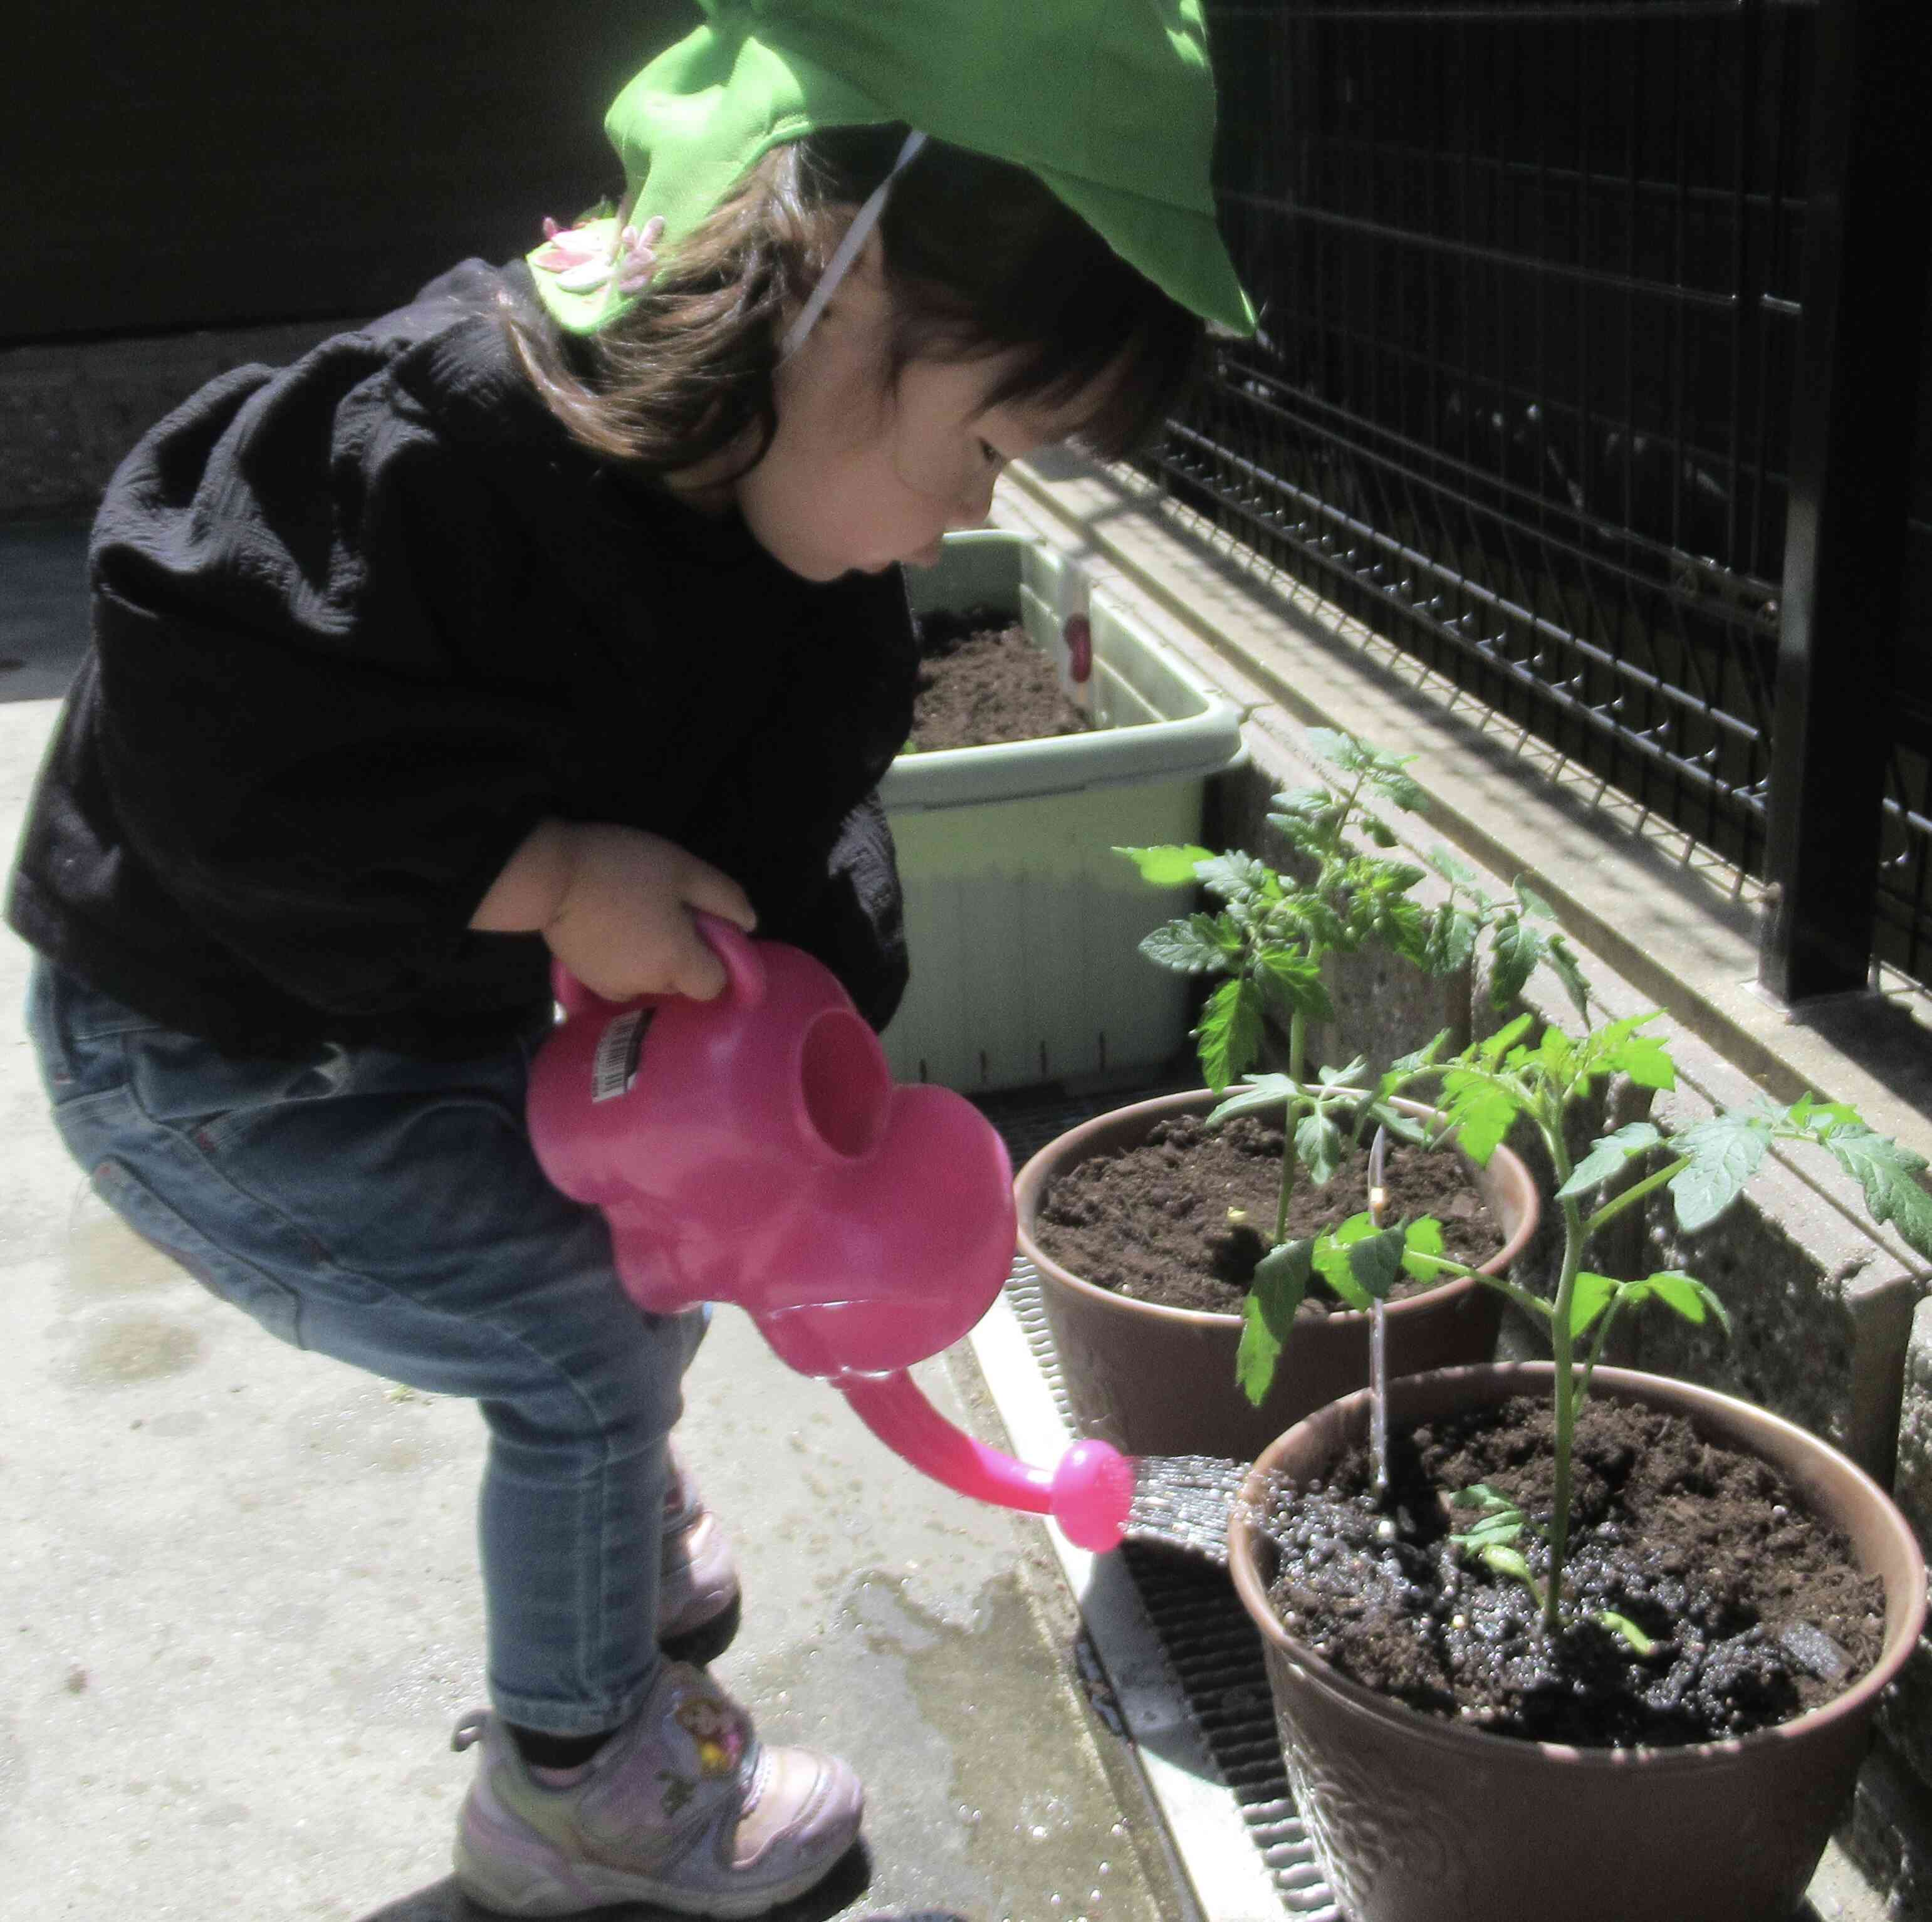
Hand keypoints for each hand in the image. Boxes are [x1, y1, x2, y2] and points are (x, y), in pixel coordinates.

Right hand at [471, 820, 754, 1000]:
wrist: (548, 875)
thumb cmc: (622, 868)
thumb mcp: (683, 869)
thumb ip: (723, 898)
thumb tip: (748, 924)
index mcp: (676, 962)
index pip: (713, 986)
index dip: (715, 961)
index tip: (704, 931)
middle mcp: (646, 985)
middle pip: (681, 984)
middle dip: (683, 956)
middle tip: (666, 912)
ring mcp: (611, 987)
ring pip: (650, 981)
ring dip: (652, 959)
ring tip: (635, 917)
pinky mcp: (584, 980)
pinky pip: (620, 978)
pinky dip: (624, 961)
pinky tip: (612, 929)